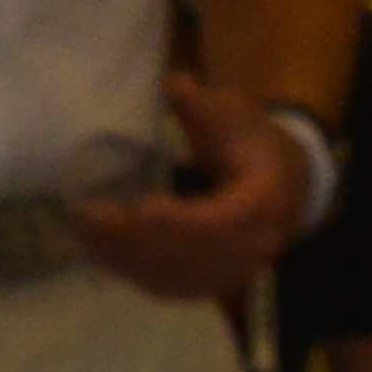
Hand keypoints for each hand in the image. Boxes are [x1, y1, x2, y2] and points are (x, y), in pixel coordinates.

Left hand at [67, 71, 312, 309]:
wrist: (287, 182)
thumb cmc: (255, 142)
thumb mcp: (236, 113)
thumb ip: (204, 104)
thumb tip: (174, 84)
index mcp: (265, 204)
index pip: (221, 223)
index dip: (180, 222)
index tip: (140, 207)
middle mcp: (253, 248)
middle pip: (190, 256)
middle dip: (135, 239)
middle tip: (87, 215)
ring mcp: (233, 271)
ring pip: (175, 277)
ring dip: (125, 258)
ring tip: (83, 231)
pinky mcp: (212, 282)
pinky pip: (169, 287)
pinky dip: (132, 272)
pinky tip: (100, 251)